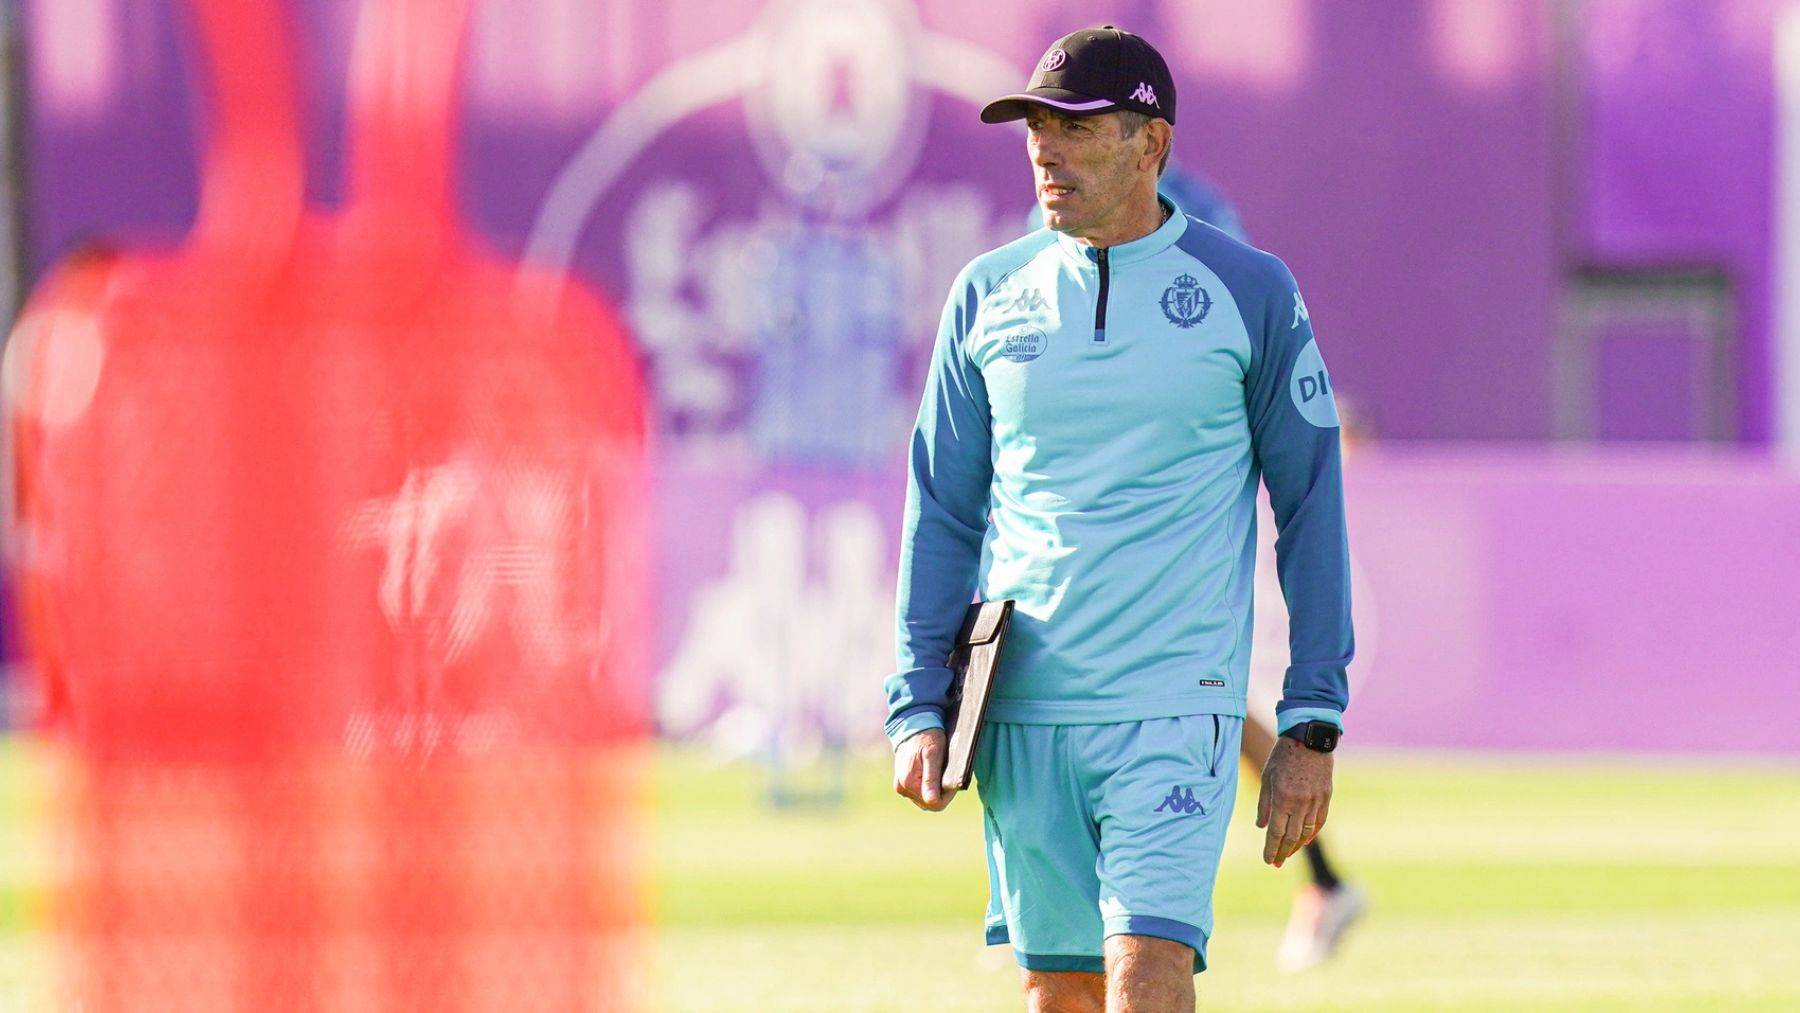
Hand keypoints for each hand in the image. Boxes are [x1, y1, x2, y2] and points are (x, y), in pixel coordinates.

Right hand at [892, 728, 955, 811]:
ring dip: (934, 791)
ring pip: (924, 800)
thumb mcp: (933, 755)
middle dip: (941, 793)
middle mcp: (902, 788)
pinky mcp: (901, 784)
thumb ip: (931, 780)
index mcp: (909, 782)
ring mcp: (900, 787)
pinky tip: (931, 773)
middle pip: (929, 804)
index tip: (952, 780)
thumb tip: (932, 802)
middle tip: (946, 774)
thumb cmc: (927, 738)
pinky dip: (927, 787)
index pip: (935, 804)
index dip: (947, 795)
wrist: (912, 726)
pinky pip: (919, 794)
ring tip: (938, 771)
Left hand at [1256, 736, 1332, 866]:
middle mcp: (1300, 803)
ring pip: (1307, 832)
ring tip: (1288, 853)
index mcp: (1282, 798)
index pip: (1276, 832)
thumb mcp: (1266, 777)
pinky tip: (1305, 841)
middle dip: (1283, 852)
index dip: (1271, 849)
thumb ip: (1264, 804)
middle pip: (1291, 836)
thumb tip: (1261, 827)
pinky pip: (1319, 821)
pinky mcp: (1326, 796)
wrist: (1309, 738)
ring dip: (1297, 846)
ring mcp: (1315, 800)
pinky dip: (1312, 833)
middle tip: (1277, 863)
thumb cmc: (1282, 756)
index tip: (1268, 861)